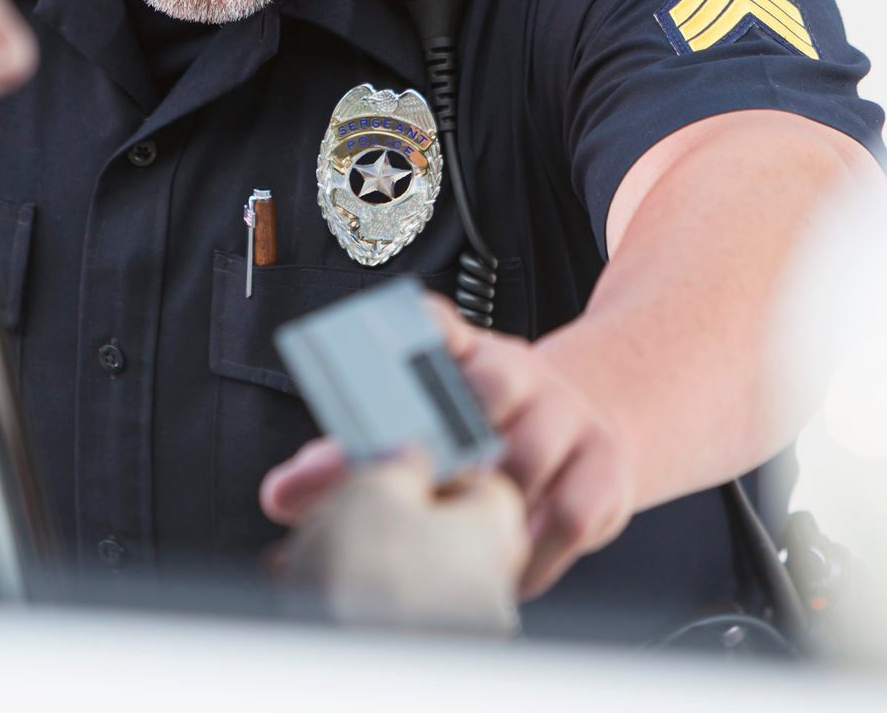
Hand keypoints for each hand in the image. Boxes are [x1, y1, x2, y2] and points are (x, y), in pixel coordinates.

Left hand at [263, 295, 633, 599]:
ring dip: (492, 502)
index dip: (416, 326)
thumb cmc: (479, 439)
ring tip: (460, 536)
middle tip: (423, 481)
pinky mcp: (603, 466)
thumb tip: (282, 493)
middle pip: (490, 384)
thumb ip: (347, 462)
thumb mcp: (414, 435)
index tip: (389, 336)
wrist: (583, 435)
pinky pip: (569, 513)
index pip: (434, 323)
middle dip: (453, 436)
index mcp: (460, 354)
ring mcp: (566, 414)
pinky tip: (507, 564)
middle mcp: (517, 372)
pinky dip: (533, 551)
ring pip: (530, 453)